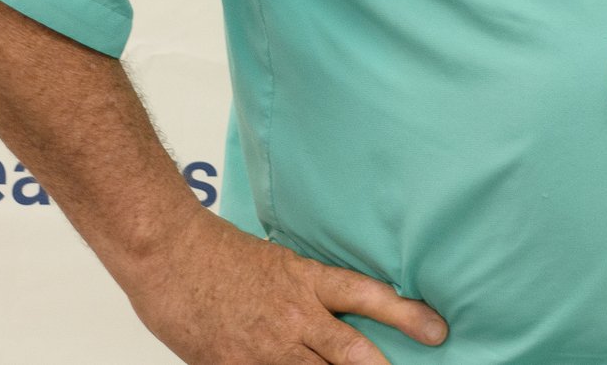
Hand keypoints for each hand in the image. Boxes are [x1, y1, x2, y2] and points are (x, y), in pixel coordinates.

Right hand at [116, 207, 448, 364]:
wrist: (169, 255)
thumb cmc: (219, 254)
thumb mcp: (280, 263)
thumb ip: (311, 292)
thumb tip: (339, 313)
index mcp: (308, 282)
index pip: (369, 298)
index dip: (406, 315)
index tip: (437, 330)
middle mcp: (293, 317)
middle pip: (350, 352)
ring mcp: (264, 349)